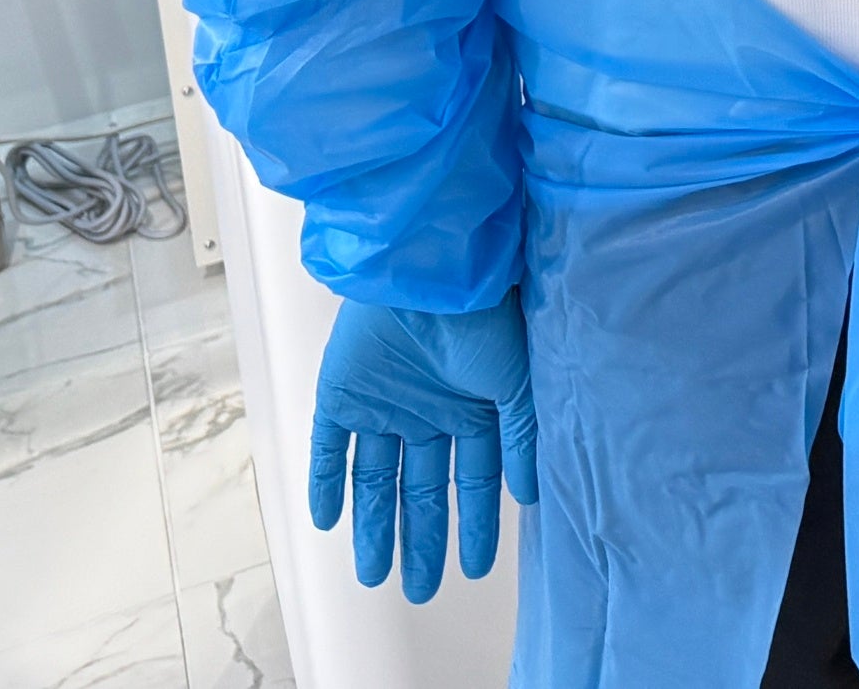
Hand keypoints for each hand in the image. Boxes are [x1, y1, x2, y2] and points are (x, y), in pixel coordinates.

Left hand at [309, 293, 536, 602]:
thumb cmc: (489, 314)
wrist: (435, 269)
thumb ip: (525, 440)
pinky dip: (327, 485)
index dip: (474, 527)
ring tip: (374, 574)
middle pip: (421, 491)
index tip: (474, 568)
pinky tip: (328, 522)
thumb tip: (531, 495)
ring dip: (374, 527)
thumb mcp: (522, 382)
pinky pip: (330, 449)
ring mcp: (383, 403)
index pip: (472, 483)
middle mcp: (428, 410)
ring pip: (376, 480)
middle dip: (422, 541)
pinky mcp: (342, 393)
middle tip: (420, 589)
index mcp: (474, 408)